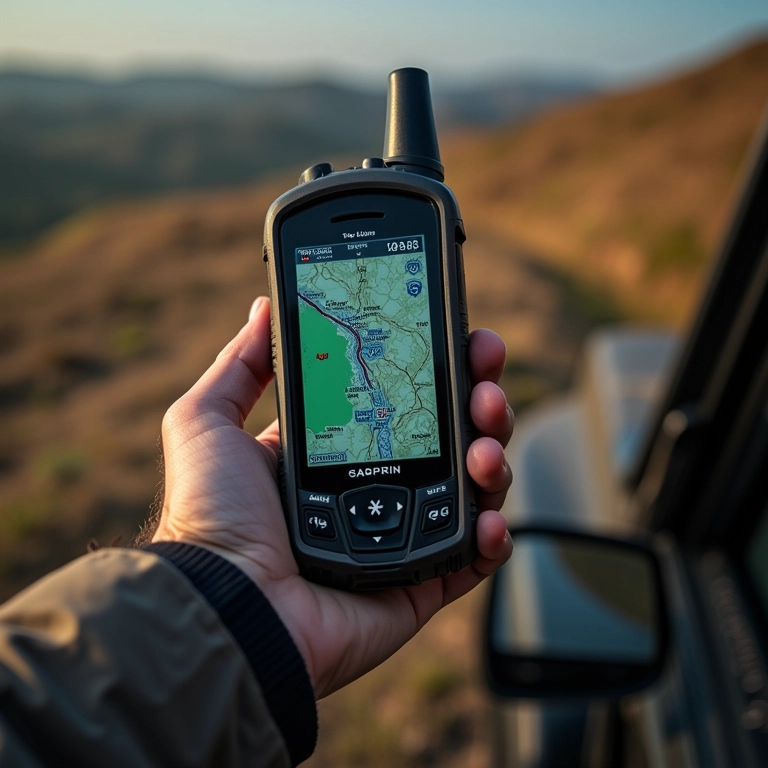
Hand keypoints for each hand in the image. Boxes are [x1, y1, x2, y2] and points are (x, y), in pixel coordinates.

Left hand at [152, 297, 513, 697]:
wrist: (227, 604)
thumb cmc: (211, 516)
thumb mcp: (207, 421)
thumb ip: (239, 364)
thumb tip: (265, 308)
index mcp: (336, 449)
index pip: (401, 397)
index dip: (436, 367)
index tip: (459, 338)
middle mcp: (374, 487)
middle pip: (448, 436)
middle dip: (478, 402)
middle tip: (484, 384)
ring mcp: (401, 534)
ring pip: (471, 488)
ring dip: (491, 458)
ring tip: (484, 448)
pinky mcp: (419, 581)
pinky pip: (473, 557)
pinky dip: (493, 535)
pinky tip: (487, 519)